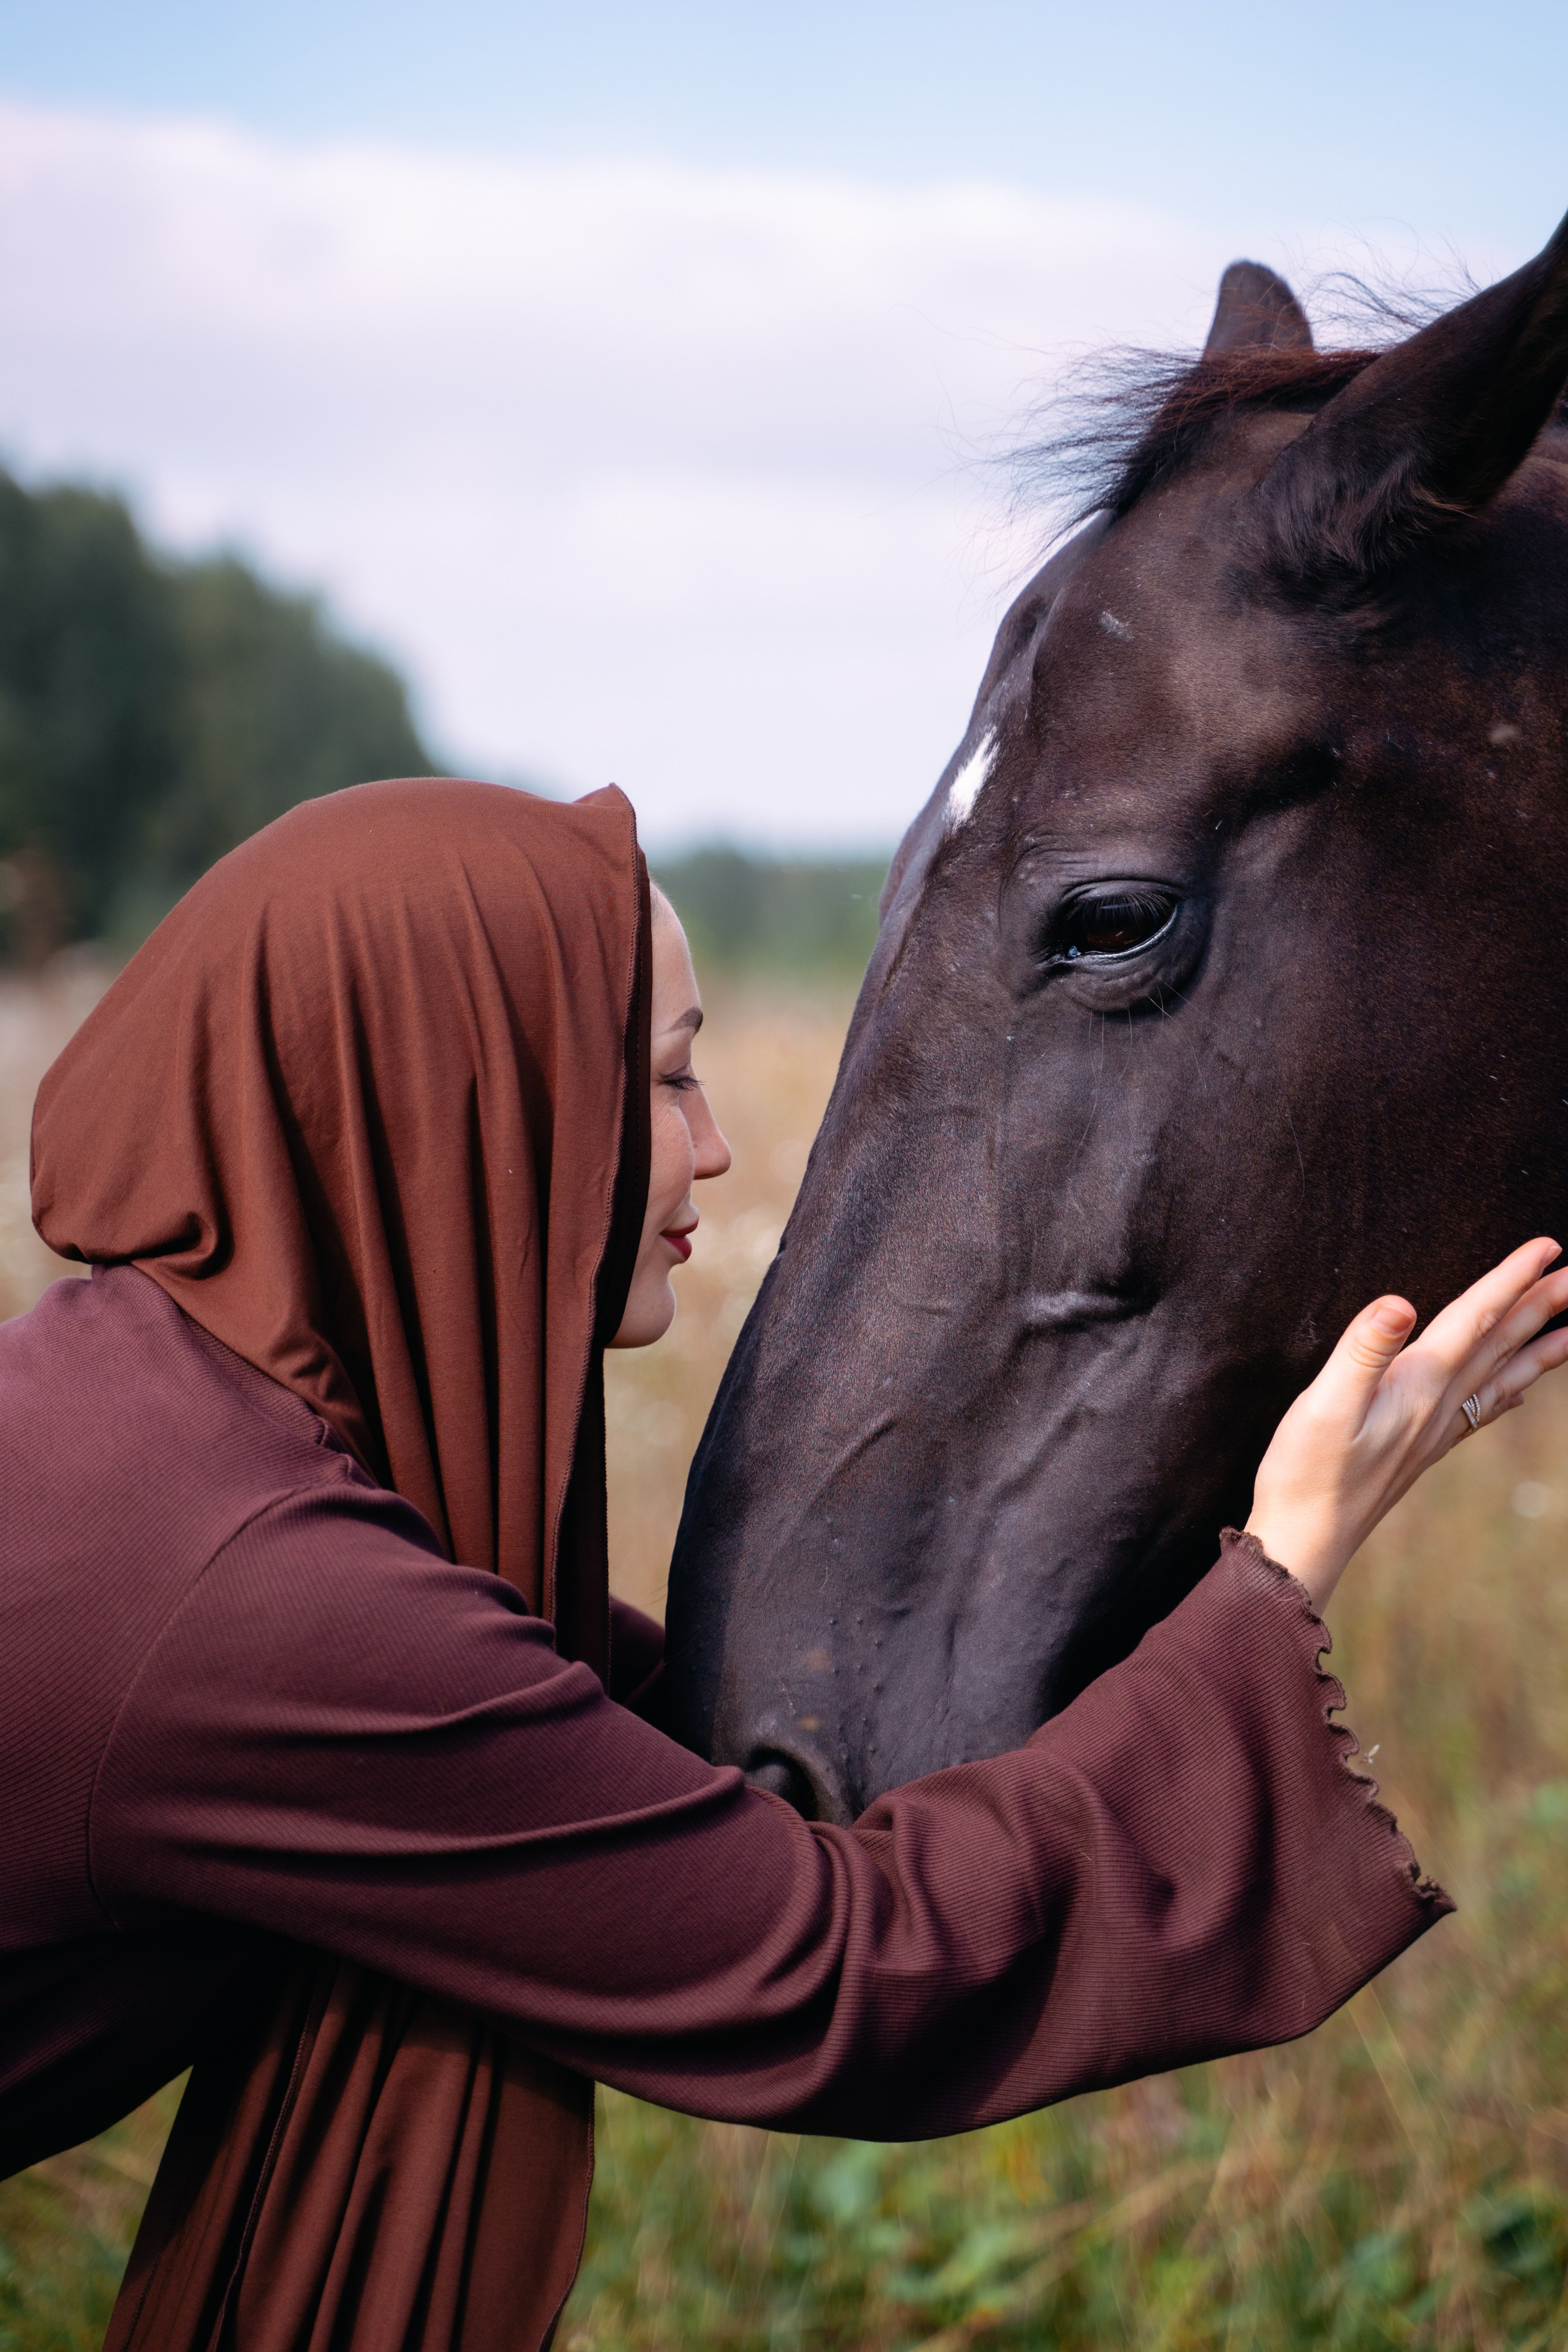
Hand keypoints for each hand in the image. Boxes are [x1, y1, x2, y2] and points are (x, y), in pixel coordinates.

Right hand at [1245, 1237, 1567, 1611]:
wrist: (1307, 1539)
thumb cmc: (1307, 1473)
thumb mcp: (1324, 1405)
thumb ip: (1363, 1351)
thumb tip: (1398, 1302)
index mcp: (1418, 1385)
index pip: (1474, 1320)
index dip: (1510, 1279)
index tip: (1546, 1247)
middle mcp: (1438, 1406)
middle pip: (1501, 1345)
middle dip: (1541, 1305)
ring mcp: (1435, 1430)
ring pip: (1501, 1378)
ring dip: (1539, 1348)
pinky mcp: (1422, 1448)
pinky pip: (1482, 1412)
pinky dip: (1508, 1394)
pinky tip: (1519, 1395)